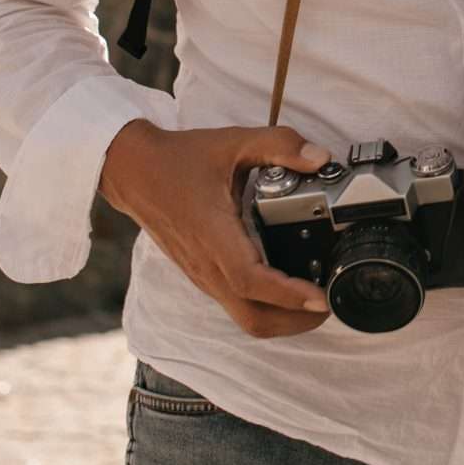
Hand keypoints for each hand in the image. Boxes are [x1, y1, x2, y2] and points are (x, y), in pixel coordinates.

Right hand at [99, 120, 333, 336]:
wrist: (132, 171)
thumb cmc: (180, 159)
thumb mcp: (233, 142)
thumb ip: (279, 145)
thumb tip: (321, 157)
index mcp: (214, 236)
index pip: (252, 281)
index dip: (289, 295)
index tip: (321, 297)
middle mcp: (207, 265)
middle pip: (253, 318)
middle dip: (295, 322)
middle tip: (330, 303)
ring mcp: (203, 275)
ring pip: (245, 316)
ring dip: (282, 319)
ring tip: (316, 300)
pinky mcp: (202, 275)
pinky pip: (236, 304)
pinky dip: (266, 307)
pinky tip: (287, 288)